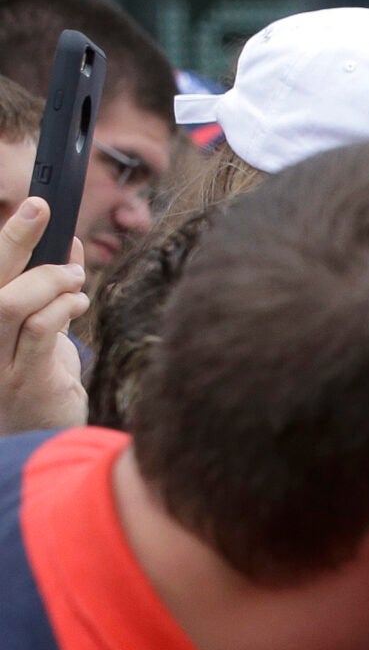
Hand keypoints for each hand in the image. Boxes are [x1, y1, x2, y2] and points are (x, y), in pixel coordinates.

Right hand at [0, 199, 86, 435]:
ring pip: (10, 302)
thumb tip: (69, 246)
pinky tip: (78, 304)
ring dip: (50, 280)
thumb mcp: (38, 330)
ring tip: (75, 278)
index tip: (34, 205)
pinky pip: (40, 331)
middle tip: (41, 209)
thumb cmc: (35, 379)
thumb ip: (47, 292)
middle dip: (14, 237)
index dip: (9, 237)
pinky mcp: (24, 380)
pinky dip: (63, 308)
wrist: (37, 443)